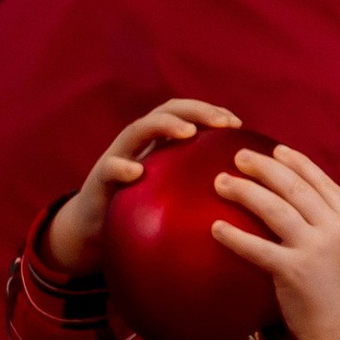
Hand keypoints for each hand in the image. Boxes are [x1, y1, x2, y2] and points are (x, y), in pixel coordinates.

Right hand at [46, 99, 240, 276]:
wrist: (94, 228)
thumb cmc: (142, 208)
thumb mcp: (173, 191)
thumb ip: (198, 180)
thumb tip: (244, 188)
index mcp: (159, 140)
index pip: (186, 112)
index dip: (211, 111)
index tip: (237, 124)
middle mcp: (138, 141)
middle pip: (166, 111)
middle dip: (196, 111)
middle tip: (222, 122)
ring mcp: (117, 156)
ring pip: (138, 129)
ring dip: (164, 126)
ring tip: (188, 132)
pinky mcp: (99, 179)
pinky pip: (110, 168)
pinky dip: (123, 167)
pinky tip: (138, 172)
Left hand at [208, 144, 339, 339]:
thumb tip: (329, 215)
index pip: (320, 181)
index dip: (296, 162)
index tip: (275, 150)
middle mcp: (335, 229)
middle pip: (294, 188)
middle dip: (263, 168)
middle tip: (239, 157)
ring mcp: (315, 249)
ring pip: (274, 209)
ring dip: (244, 191)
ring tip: (221, 182)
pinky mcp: (293, 271)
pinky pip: (257, 248)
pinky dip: (234, 236)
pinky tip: (216, 228)